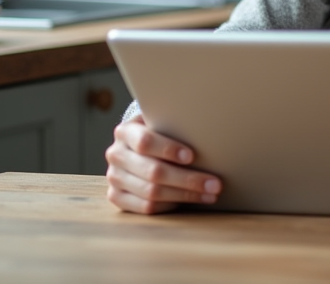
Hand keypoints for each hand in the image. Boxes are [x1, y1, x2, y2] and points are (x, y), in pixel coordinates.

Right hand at [104, 113, 221, 213]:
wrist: (136, 146)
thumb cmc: (159, 132)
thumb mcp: (162, 122)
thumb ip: (175, 126)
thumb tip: (208, 134)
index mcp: (125, 132)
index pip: (145, 142)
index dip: (168, 149)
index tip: (192, 156)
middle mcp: (116, 155)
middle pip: (153, 172)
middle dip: (188, 179)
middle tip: (215, 183)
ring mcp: (114, 178)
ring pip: (152, 193)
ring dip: (185, 195)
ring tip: (210, 194)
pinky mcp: (117, 197)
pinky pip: (146, 208)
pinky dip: (170, 205)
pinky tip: (189, 201)